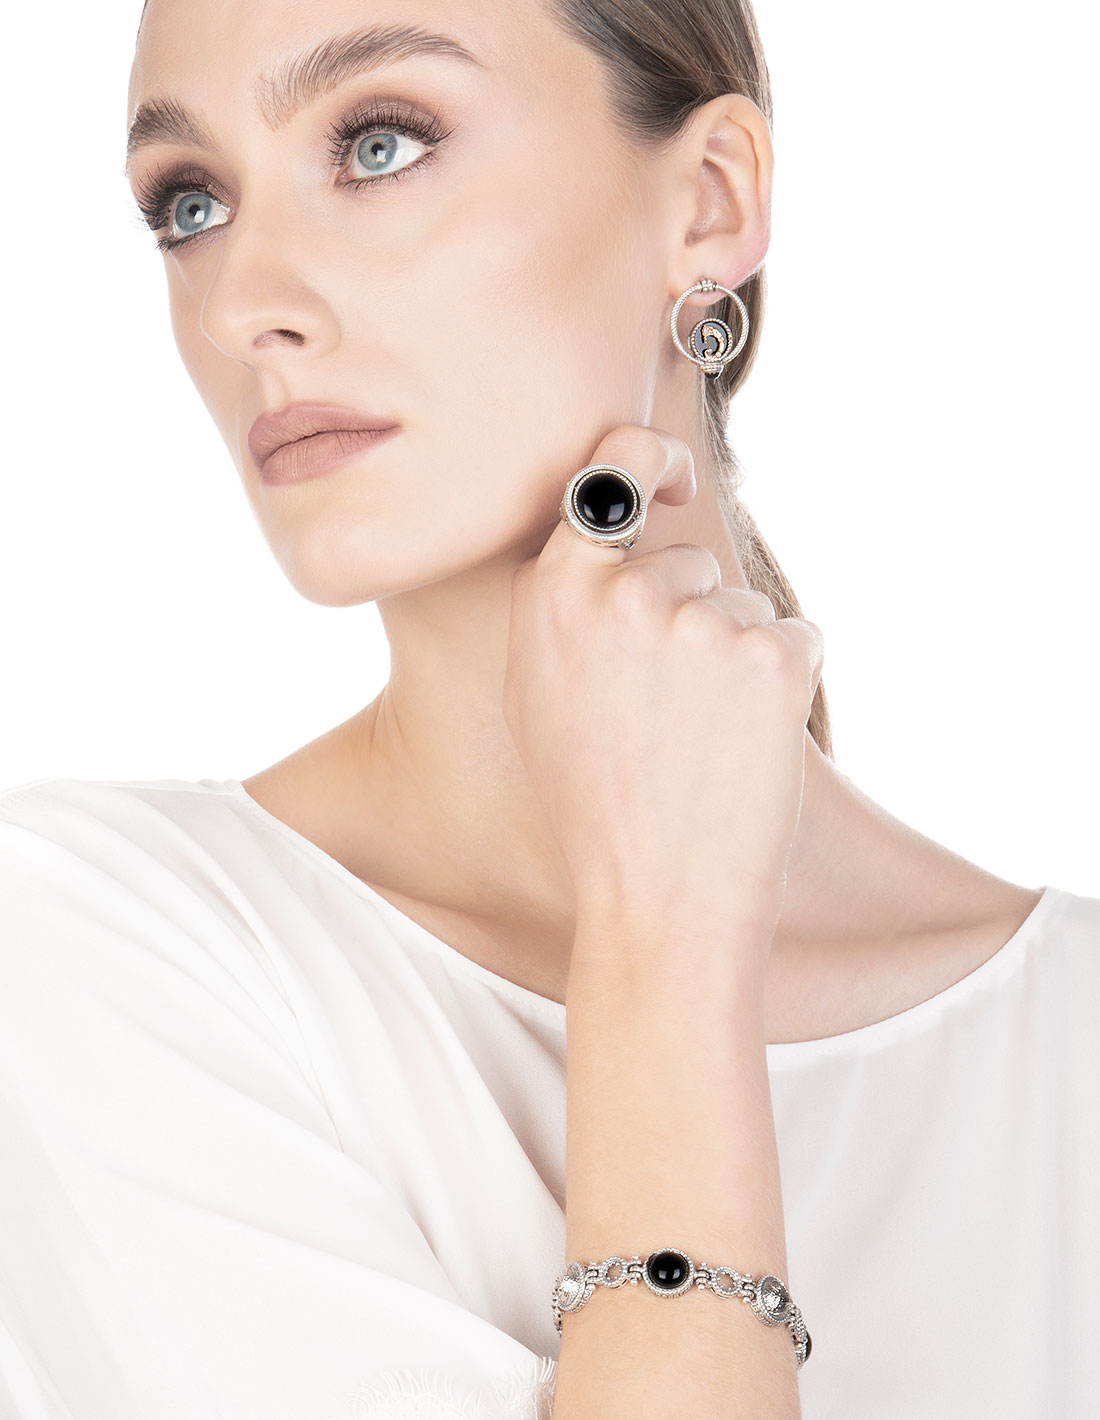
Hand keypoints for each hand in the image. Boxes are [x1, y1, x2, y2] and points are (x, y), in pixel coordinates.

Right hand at [502, 424, 823, 957]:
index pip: (610, 474)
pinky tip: (748, 746)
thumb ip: (565, 609)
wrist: (658, 896)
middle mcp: (621, 593)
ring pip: (743, 608)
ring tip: (705, 743)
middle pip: (689, 565)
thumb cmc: (595, 807)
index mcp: (554, 594)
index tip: (678, 482)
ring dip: (738, 661)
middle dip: (694, 622)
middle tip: (673, 717)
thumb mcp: (540, 697)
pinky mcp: (769, 655)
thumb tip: (604, 549)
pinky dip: (784, 685)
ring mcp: (698, 621)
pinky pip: (795, 637)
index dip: (652, 464)